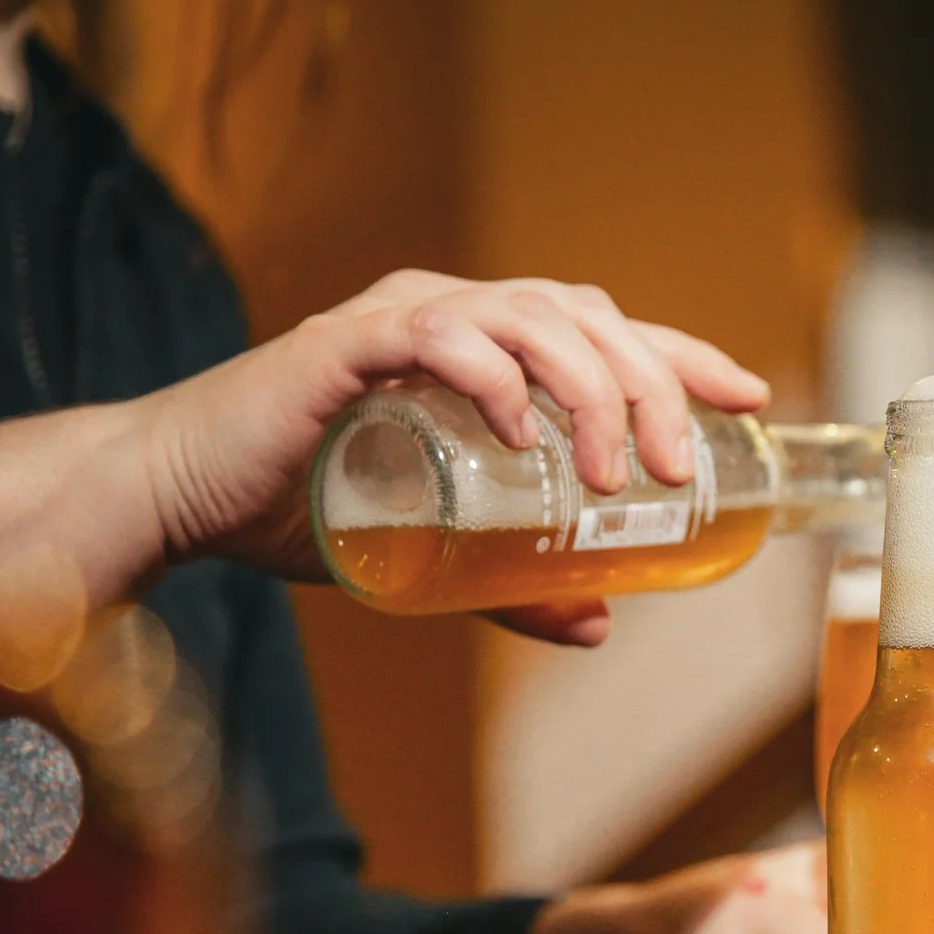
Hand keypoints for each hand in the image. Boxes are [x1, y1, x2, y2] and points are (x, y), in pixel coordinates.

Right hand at [0, 271, 768, 648]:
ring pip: (526, 316)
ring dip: (588, 386)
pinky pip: (435, 336)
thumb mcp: (435, 550)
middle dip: (652, 385)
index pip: (604, 329)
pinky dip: (490, 375)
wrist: (181, 498)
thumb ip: (515, 581)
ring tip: (614, 468)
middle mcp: (449, 312)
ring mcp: (396, 321)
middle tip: (680, 469)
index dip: (683, 356)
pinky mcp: (342, 347)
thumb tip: (601, 621)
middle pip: (583, 317)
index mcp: (482, 344)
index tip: (751, 400)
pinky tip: (523, 430)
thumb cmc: (305, 508)